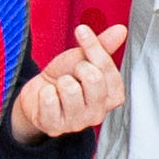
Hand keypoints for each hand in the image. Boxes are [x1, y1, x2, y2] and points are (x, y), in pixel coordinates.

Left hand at [13, 20, 125, 141]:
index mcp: (112, 96)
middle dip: (78, 68)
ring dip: (60, 82)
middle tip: (72, 73)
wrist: (38, 95)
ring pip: (70, 89)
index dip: (93, 47)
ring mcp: (77, 123)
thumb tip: (120, 30)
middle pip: (93, 78)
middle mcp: (98, 113)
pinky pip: (49, 99)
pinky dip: (44, 92)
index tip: (81, 31)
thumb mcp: (84, 58)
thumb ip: (103, 46)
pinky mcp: (54, 128)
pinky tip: (48, 98)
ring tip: (60, 87)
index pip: (107, 68)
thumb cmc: (65, 77)